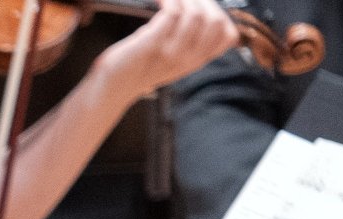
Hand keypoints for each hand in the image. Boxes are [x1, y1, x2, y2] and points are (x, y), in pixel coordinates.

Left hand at [94, 0, 238, 98]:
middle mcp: (188, 59)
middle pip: (215, 21)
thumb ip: (191, 40)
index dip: (220, 14)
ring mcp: (171, 52)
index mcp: (197, 61)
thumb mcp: (174, 57)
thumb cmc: (141, 66)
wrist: (113, 86)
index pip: (228, 35)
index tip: (202, 6)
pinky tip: (160, 0)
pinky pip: (171, 13)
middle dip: (202, 1)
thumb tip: (202, 10)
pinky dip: (168, 0)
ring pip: (195, 15)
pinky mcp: (151, 45)